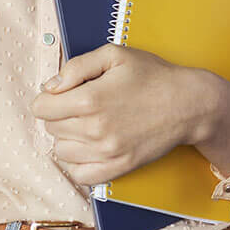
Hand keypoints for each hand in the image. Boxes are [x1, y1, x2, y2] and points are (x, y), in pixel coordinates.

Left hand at [30, 45, 229, 185]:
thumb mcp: (114, 55)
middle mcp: (95, 129)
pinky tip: (89, 147)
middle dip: (58, 114)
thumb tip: (50, 87)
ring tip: (86, 124)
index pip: (41, 108)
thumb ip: (76, 67)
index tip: (60, 94)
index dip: (47, 97)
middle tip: (79, 105)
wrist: (188, 104)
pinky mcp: (118, 167)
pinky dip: (77, 162)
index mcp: (90, 99)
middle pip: (50, 128)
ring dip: (68, 137)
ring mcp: (107, 152)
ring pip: (61, 151)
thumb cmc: (152, 76)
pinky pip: (80, 174)